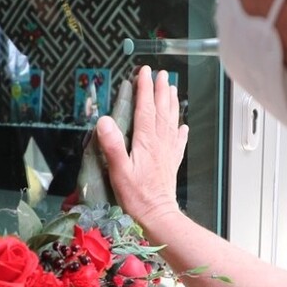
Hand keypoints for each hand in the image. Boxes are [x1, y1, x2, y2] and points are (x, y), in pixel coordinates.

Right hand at [96, 66, 187, 227]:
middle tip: (161, 74)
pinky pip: (178, 141)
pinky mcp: (171, 162)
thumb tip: (104, 120)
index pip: (145, 108)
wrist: (158, 214)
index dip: (144, 88)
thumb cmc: (136, 195)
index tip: (144, 72)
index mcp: (146, 140)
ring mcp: (168, 151)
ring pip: (171, 121)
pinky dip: (180, 131)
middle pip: (162, 110)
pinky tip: (182, 126)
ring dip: (171, 103)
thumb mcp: (118, 170)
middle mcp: (160, 142)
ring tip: (172, 89)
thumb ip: (112, 144)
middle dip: (161, 90)